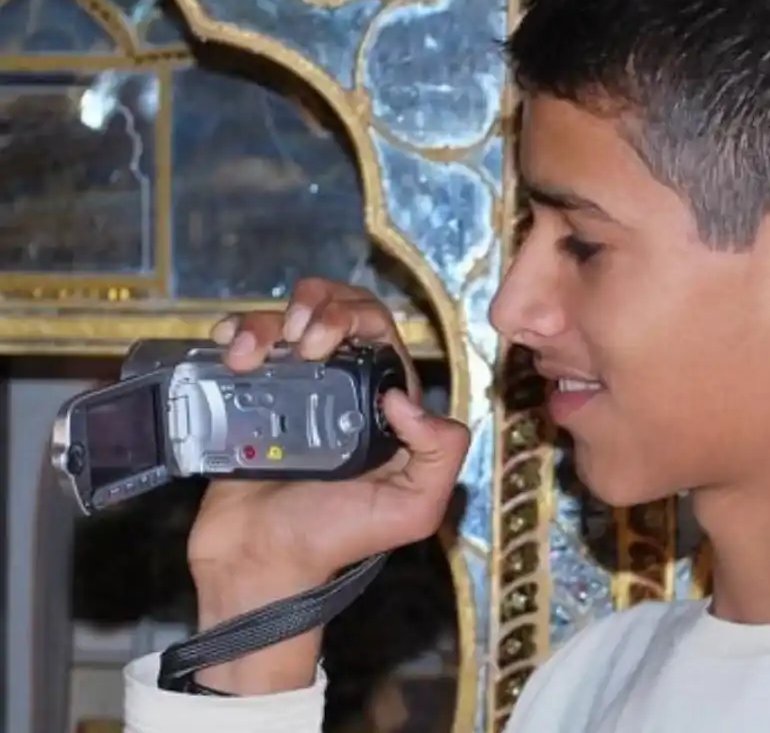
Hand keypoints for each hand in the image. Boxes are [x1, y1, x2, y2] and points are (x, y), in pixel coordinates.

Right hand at [188, 278, 469, 693]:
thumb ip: (440, 453)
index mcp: (381, 402)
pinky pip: (244, 346)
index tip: (323, 342)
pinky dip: (235, 332)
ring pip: (286, 320)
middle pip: (335, 310)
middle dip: (317, 306)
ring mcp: (290, 388)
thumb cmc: (337, 539)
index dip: (354, 317)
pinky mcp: (246, 397)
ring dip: (267, 321)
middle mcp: (339, 386)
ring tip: (249, 353)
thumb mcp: (413, 508)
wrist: (260, 564)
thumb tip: (403, 397)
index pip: (378, 331)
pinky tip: (229, 346)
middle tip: (299, 340)